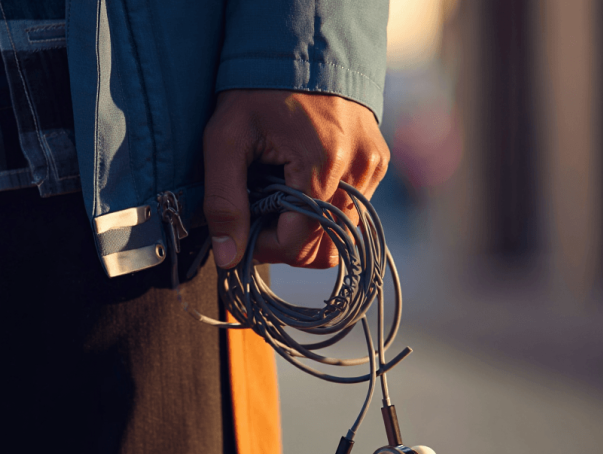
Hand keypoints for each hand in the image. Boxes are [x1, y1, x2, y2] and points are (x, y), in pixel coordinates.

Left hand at [202, 89, 389, 268]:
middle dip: (288, 242)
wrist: (298, 47)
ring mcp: (373, 165)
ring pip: (342, 232)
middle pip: (326, 245)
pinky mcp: (378, 162)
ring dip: (307, 228)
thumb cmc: (257, 90)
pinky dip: (325, 211)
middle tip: (258, 218)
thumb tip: (229, 258)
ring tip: (278, 196)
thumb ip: (224, 201)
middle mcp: (358, 168)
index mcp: (323, 163)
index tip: (244, 233)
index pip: (300, 241)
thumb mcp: (226, 140)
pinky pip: (353, 210)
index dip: (267, 248)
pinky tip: (300, 185)